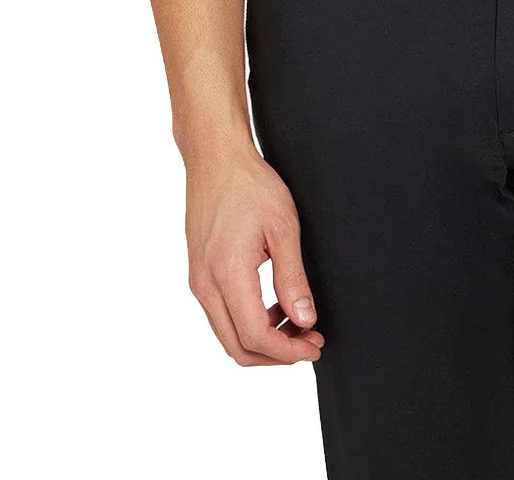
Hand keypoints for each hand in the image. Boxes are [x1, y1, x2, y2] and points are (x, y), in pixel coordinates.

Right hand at [184, 144, 324, 365]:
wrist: (215, 159)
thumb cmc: (250, 185)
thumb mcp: (283, 227)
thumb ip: (293, 278)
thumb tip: (306, 319)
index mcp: (227, 274)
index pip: (255, 337)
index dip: (288, 352)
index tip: (315, 345)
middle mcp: (205, 285)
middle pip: (237, 347)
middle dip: (276, 354)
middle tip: (310, 341)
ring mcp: (198, 280)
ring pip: (228, 334)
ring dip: (263, 339)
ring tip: (298, 322)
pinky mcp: (199, 273)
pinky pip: (221, 314)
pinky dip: (248, 322)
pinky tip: (274, 305)